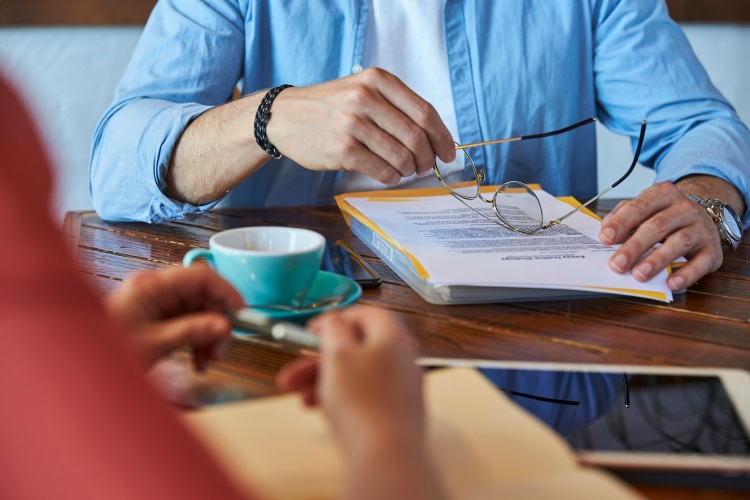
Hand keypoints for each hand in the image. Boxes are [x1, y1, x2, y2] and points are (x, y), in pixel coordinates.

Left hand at [105, 266, 244, 369]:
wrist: (76, 367)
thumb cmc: (105, 353)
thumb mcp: (153, 344)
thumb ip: (191, 332)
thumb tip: (224, 326)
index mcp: (152, 286)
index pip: (201, 276)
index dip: (226, 292)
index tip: (241, 315)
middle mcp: (155, 289)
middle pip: (202, 296)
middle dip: (217, 322)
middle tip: (221, 350)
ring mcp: (155, 303)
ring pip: (198, 311)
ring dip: (208, 335)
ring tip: (207, 362)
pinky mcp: (155, 318)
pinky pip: (186, 323)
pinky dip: (196, 340)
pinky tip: (197, 362)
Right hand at [266, 68, 455, 184]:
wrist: (284, 116)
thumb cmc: (329, 107)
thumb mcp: (361, 89)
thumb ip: (394, 106)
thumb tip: (432, 137)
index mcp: (378, 80)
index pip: (424, 112)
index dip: (442, 137)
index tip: (448, 152)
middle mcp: (366, 98)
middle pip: (416, 136)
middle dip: (427, 157)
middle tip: (425, 167)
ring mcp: (353, 123)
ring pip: (401, 155)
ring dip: (408, 169)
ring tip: (404, 170)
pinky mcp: (342, 148)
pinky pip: (381, 169)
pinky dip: (391, 176)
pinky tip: (389, 175)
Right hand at [277, 306, 424, 458]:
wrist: (385, 455)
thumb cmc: (363, 402)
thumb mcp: (338, 355)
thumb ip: (333, 330)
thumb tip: (333, 320)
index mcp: (393, 338)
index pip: (366, 313)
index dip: (337, 318)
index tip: (313, 329)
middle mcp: (402, 359)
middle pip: (356, 348)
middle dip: (319, 359)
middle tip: (294, 371)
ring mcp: (401, 387)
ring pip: (356, 374)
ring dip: (324, 381)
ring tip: (300, 396)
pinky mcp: (395, 412)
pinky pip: (364, 396)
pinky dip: (341, 398)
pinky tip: (320, 410)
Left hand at [599, 181, 721, 290]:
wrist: (703, 219)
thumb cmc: (664, 217)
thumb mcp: (643, 210)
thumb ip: (622, 217)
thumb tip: (606, 232)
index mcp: (662, 194)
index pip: (639, 207)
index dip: (621, 223)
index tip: (605, 238)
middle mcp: (684, 208)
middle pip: (657, 226)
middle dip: (634, 247)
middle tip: (617, 265)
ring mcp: (701, 227)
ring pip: (679, 242)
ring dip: (657, 260)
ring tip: (639, 275)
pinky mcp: (712, 249)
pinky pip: (701, 262)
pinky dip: (687, 274)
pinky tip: (672, 283)